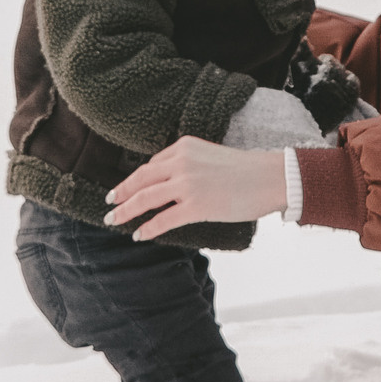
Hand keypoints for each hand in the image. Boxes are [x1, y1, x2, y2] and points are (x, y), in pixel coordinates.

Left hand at [107, 137, 289, 239]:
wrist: (270, 177)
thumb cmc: (247, 170)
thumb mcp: (211, 156)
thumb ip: (190, 165)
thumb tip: (173, 184)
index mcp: (184, 147)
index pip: (153, 164)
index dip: (137, 179)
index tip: (127, 188)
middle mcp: (181, 163)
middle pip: (141, 179)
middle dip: (121, 192)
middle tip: (110, 202)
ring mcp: (187, 184)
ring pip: (145, 198)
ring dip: (126, 210)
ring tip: (114, 219)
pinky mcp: (196, 206)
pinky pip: (163, 219)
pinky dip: (148, 228)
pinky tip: (139, 234)